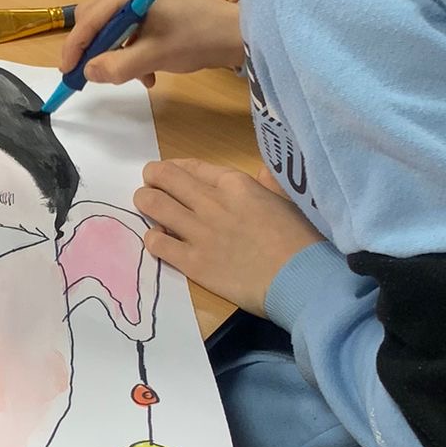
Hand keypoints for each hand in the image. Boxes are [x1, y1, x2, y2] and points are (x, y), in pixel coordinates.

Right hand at [59, 0, 244, 89]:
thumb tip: (88, 72)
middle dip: (94, 51)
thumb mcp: (154, 56)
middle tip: (94, 77)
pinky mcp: (153, 10)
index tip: (68, 74)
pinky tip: (148, 73)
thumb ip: (117, 66)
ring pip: (111, 29)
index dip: (75, 47)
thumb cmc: (197, 39)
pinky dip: (131, 53)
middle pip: (95, 20)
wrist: (238, 35)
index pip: (89, 18)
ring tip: (134, 77)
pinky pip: (128, 32)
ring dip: (116, 56)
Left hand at [135, 159, 324, 315]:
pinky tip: (157, 239)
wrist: (300, 279)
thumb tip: (260, 174)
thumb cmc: (300, 240)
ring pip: (153, 204)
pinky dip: (151, 238)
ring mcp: (199, 232)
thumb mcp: (286, 200)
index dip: (174, 167)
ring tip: (146, 206)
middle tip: (150, 185)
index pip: (192, 167)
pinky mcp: (193, 262)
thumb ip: (267, 185)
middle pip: (165, 177)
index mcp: (236, 184)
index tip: (168, 172)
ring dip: (145, 201)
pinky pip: (156, 243)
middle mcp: (212, 202)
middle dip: (153, 178)